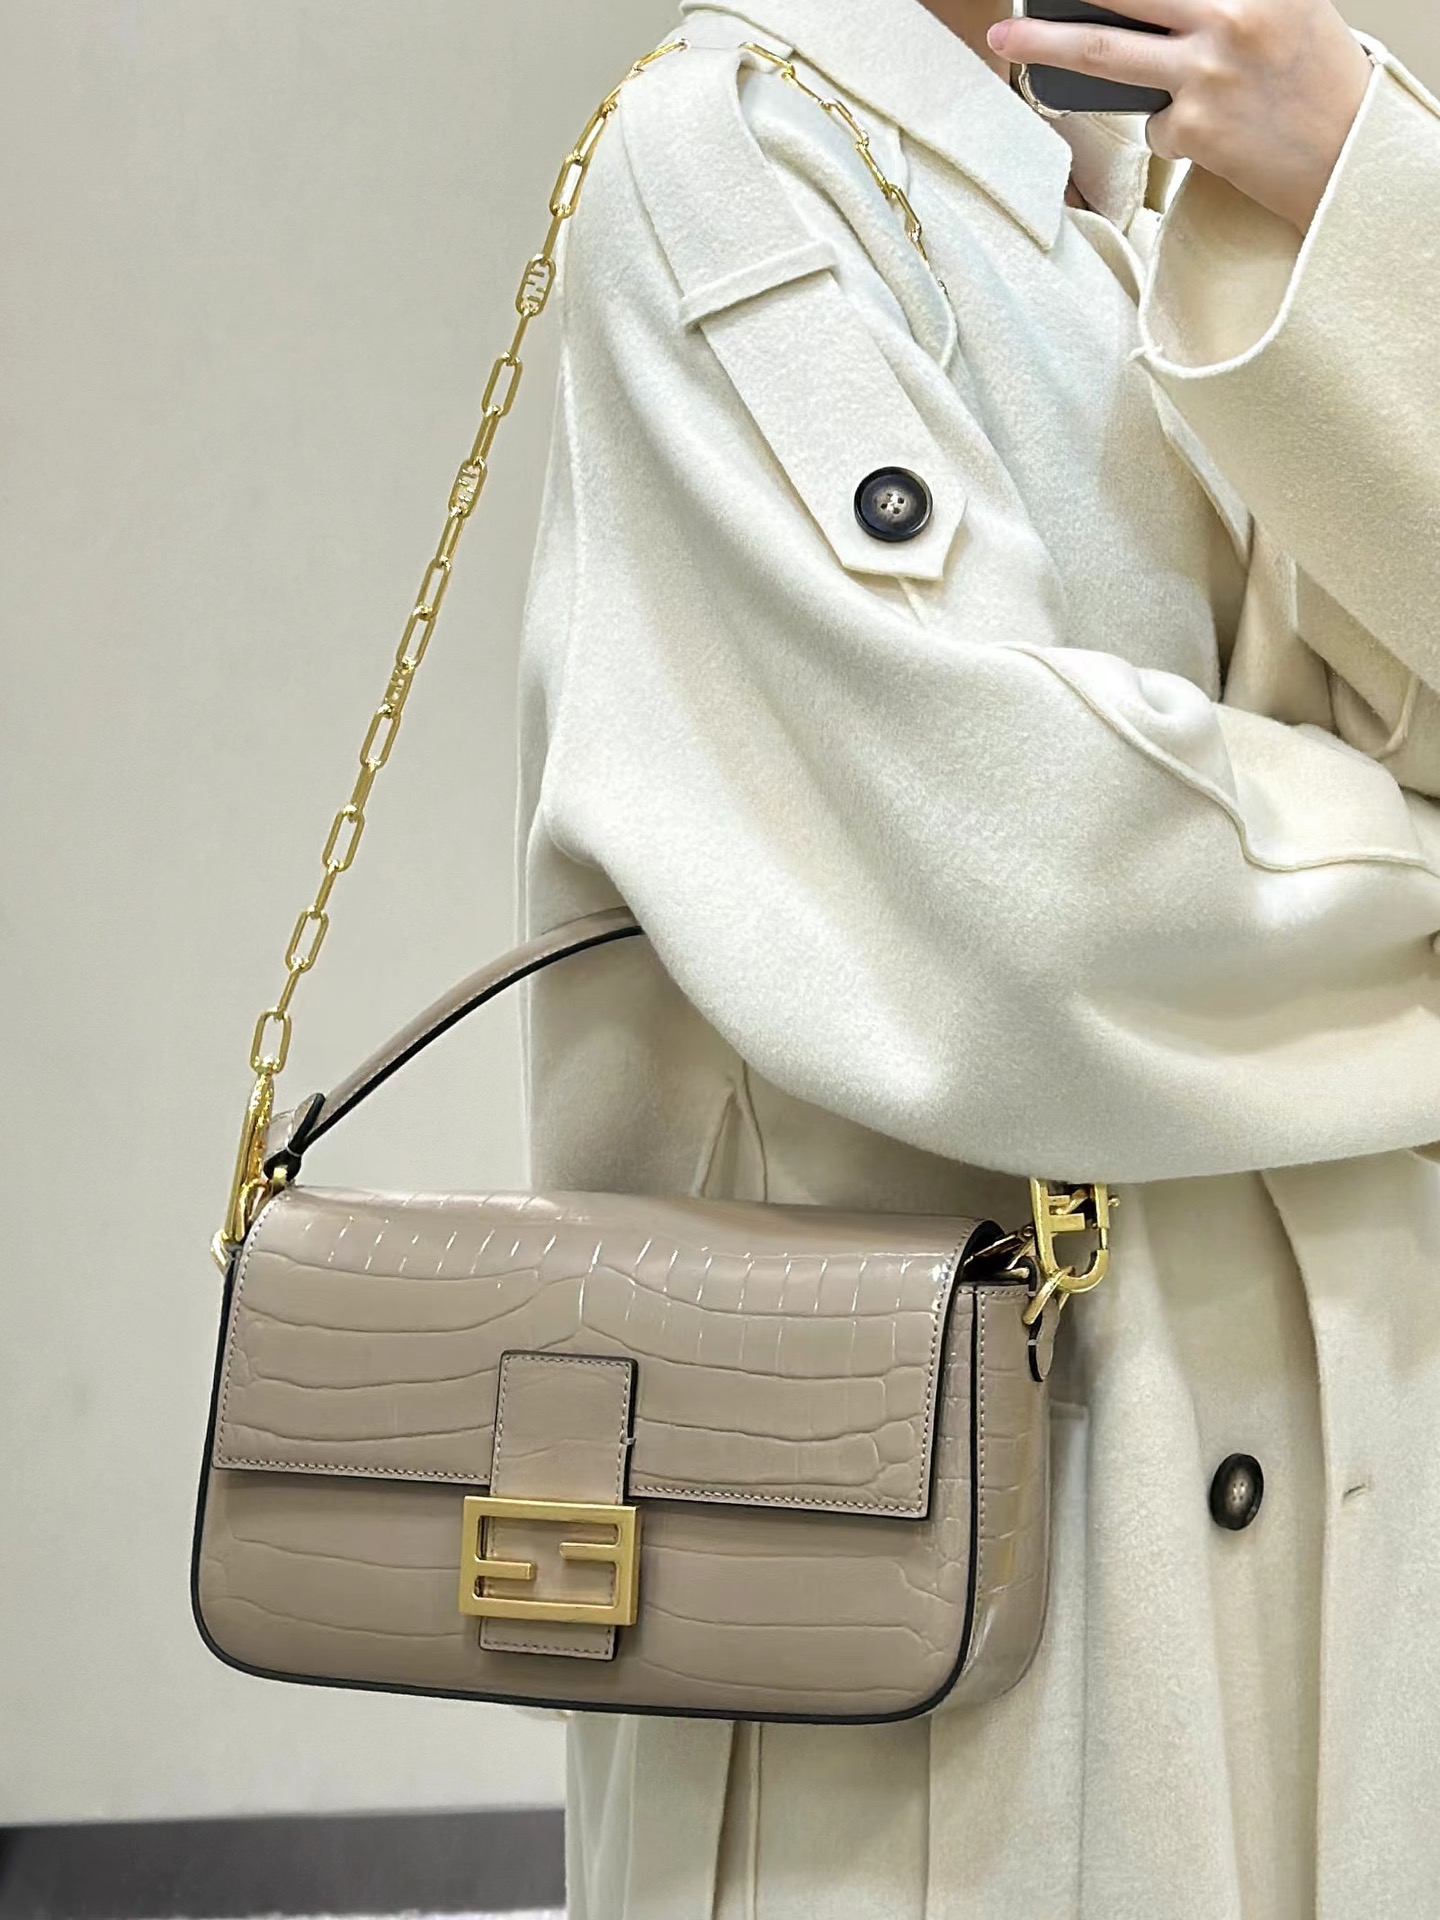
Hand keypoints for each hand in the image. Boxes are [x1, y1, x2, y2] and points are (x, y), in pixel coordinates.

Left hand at [987, 0, 1374, 233]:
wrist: (1348, 158)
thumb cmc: (1316, 79)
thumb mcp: (1288, 8)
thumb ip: (1224, 2)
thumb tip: (1149, 10)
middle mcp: (1231, 18)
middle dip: (1060, 3)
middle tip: (1011, 4)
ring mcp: (1207, 75)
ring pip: (1105, 55)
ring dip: (1047, 46)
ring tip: (1008, 42)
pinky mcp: (1194, 129)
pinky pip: (1156, 124)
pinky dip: (1174, 128)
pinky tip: (1215, 131)